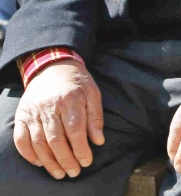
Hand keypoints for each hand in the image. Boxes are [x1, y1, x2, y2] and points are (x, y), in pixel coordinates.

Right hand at [12, 60, 104, 178]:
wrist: (52, 67)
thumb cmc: (76, 83)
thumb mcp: (93, 93)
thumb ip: (95, 117)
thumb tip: (98, 141)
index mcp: (70, 99)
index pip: (75, 130)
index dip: (80, 149)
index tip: (86, 161)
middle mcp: (49, 106)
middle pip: (56, 139)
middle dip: (65, 159)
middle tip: (74, 172)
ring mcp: (33, 112)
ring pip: (38, 142)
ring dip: (49, 161)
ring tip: (59, 173)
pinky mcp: (21, 116)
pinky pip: (21, 139)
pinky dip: (29, 154)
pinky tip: (40, 163)